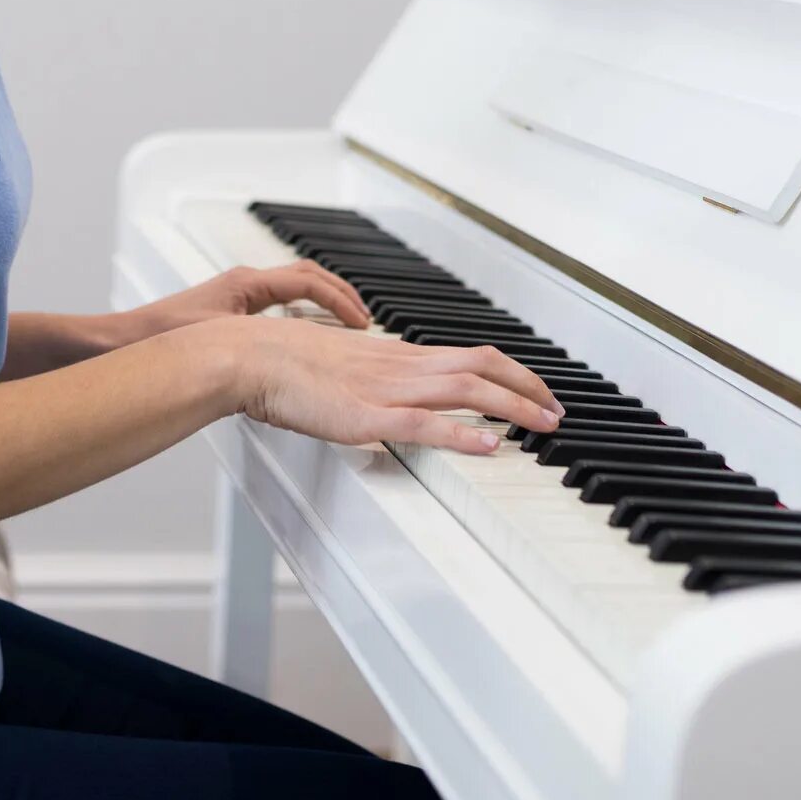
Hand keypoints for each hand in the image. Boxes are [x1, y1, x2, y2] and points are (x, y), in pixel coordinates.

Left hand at [129, 262, 372, 339]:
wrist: (125, 338)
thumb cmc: (160, 333)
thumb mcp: (216, 336)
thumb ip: (251, 341)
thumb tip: (288, 350)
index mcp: (247, 284)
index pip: (307, 280)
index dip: (339, 298)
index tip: (360, 319)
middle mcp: (244, 283)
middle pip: (307, 275)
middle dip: (339, 293)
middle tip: (363, 316)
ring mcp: (238, 294)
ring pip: (294, 285)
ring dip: (322, 298)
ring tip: (345, 320)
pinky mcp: (230, 308)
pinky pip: (279, 301)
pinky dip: (302, 310)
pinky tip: (306, 333)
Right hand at [202, 315, 564, 454]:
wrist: (245, 357)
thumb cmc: (277, 363)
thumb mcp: (334, 368)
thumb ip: (365, 379)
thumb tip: (385, 395)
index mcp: (392, 355)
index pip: (466, 355)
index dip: (506, 370)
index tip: (531, 388)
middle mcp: (398, 365)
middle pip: (481, 365)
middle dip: (526, 386)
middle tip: (555, 409)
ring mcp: (385, 389)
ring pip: (466, 388)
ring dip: (513, 405)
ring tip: (544, 424)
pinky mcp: (366, 416)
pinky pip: (425, 424)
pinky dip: (463, 434)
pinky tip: (490, 444)